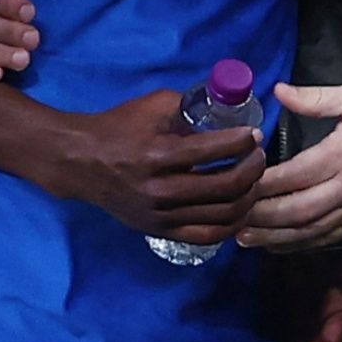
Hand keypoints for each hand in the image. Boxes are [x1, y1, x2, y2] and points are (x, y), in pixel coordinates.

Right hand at [38, 87, 266, 242]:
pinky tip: (240, 207)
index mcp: (158, 155)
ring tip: (254, 180)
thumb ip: (190, 106)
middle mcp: (161, 190)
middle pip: (225, 186)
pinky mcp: (161, 231)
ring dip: (248, 196)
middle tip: (259, 156)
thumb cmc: (118, 128)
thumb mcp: (153, 106)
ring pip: (222, 214)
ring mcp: (161, 216)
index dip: (242, 142)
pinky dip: (231, 223)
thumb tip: (227, 106)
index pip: (213, 151)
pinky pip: (207, 235)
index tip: (254, 134)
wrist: (82, 163)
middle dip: (252, 169)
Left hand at [238, 84, 341, 251]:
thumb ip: (314, 98)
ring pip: (308, 231)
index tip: (239, 182)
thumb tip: (279, 91)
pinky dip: (299, 246)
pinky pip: (326, 240)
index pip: (295, 174)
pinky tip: (276, 245)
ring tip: (244, 238)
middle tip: (232, 217)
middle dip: (262, 216)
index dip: (264, 182)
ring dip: (274, 237)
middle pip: (297, 210)